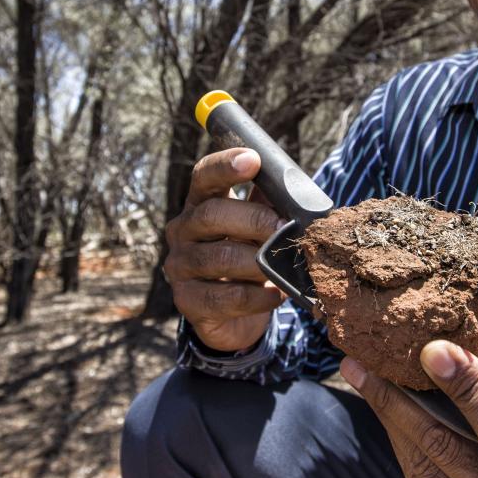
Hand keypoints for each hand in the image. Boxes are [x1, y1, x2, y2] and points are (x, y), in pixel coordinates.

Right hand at [164, 147, 286, 351]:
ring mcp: (180, 266)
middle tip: (285, 227)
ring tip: (283, 266)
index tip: (252, 160)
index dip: (225, 166)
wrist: (235, 317)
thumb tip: (297, 188)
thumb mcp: (259, 229)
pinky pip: (224, 297)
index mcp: (200, 204)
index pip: (204, 177)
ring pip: (219, 257)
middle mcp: (182, 231)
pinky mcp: (187, 301)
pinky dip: (257, 296)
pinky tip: (275, 294)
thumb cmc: (249, 259)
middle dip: (254, 219)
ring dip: (258, 262)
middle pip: (211, 214)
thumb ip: (270, 205)